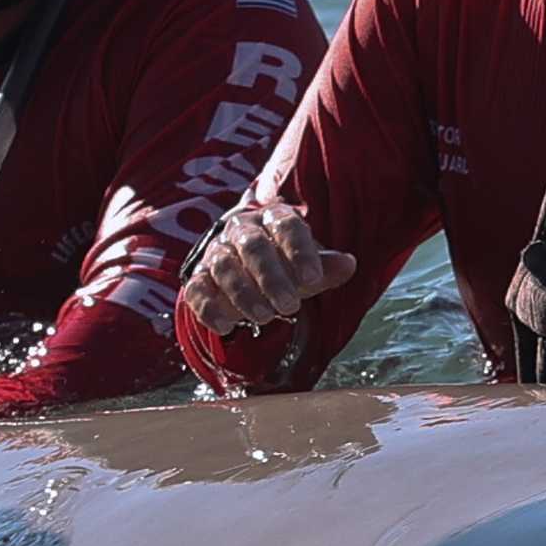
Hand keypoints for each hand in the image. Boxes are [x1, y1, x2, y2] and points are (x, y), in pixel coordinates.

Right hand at [180, 200, 356, 334]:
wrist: (244, 265)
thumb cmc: (284, 263)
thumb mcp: (307, 264)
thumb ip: (325, 266)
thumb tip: (349, 264)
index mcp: (272, 218)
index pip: (286, 226)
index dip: (299, 251)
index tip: (313, 278)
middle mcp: (241, 231)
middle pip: (253, 247)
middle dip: (271, 277)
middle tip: (290, 306)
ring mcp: (217, 253)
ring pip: (225, 267)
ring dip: (244, 294)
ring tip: (265, 318)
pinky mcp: (198, 277)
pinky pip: (196, 290)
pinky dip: (208, 309)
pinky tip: (226, 327)